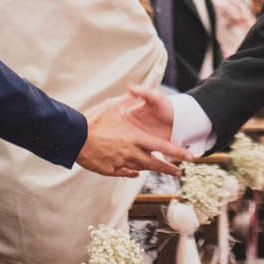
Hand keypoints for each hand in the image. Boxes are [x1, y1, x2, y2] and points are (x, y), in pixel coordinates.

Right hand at [77, 95, 191, 178]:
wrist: (74, 137)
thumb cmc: (94, 119)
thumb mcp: (113, 105)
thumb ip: (127, 100)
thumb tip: (134, 91)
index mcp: (135, 138)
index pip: (162, 147)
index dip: (177, 152)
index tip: (189, 157)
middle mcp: (131, 153)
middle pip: (155, 164)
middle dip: (169, 168)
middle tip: (179, 172)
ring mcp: (120, 163)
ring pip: (141, 169)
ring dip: (152, 169)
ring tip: (161, 171)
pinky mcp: (109, 170)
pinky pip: (125, 173)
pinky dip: (132, 172)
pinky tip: (136, 172)